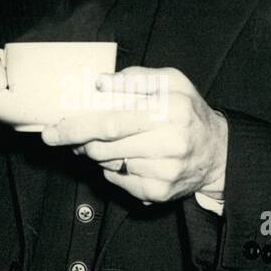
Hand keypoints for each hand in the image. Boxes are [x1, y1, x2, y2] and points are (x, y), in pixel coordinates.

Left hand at [41, 67, 228, 204]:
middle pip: (102, 148)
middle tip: (67, 136)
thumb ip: (135, 77)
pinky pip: (117, 180)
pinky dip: (112, 168)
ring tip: (104, 141)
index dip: (75, 128)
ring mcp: (163, 172)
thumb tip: (99, 83)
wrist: (219, 153)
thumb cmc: (188, 110)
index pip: (110, 122)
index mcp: (169, 110)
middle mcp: (168, 144)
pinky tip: (126, 157)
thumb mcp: (171, 81)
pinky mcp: (158, 192)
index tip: (51, 131)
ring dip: (95, 153)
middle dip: (77, 142)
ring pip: (106, 164)